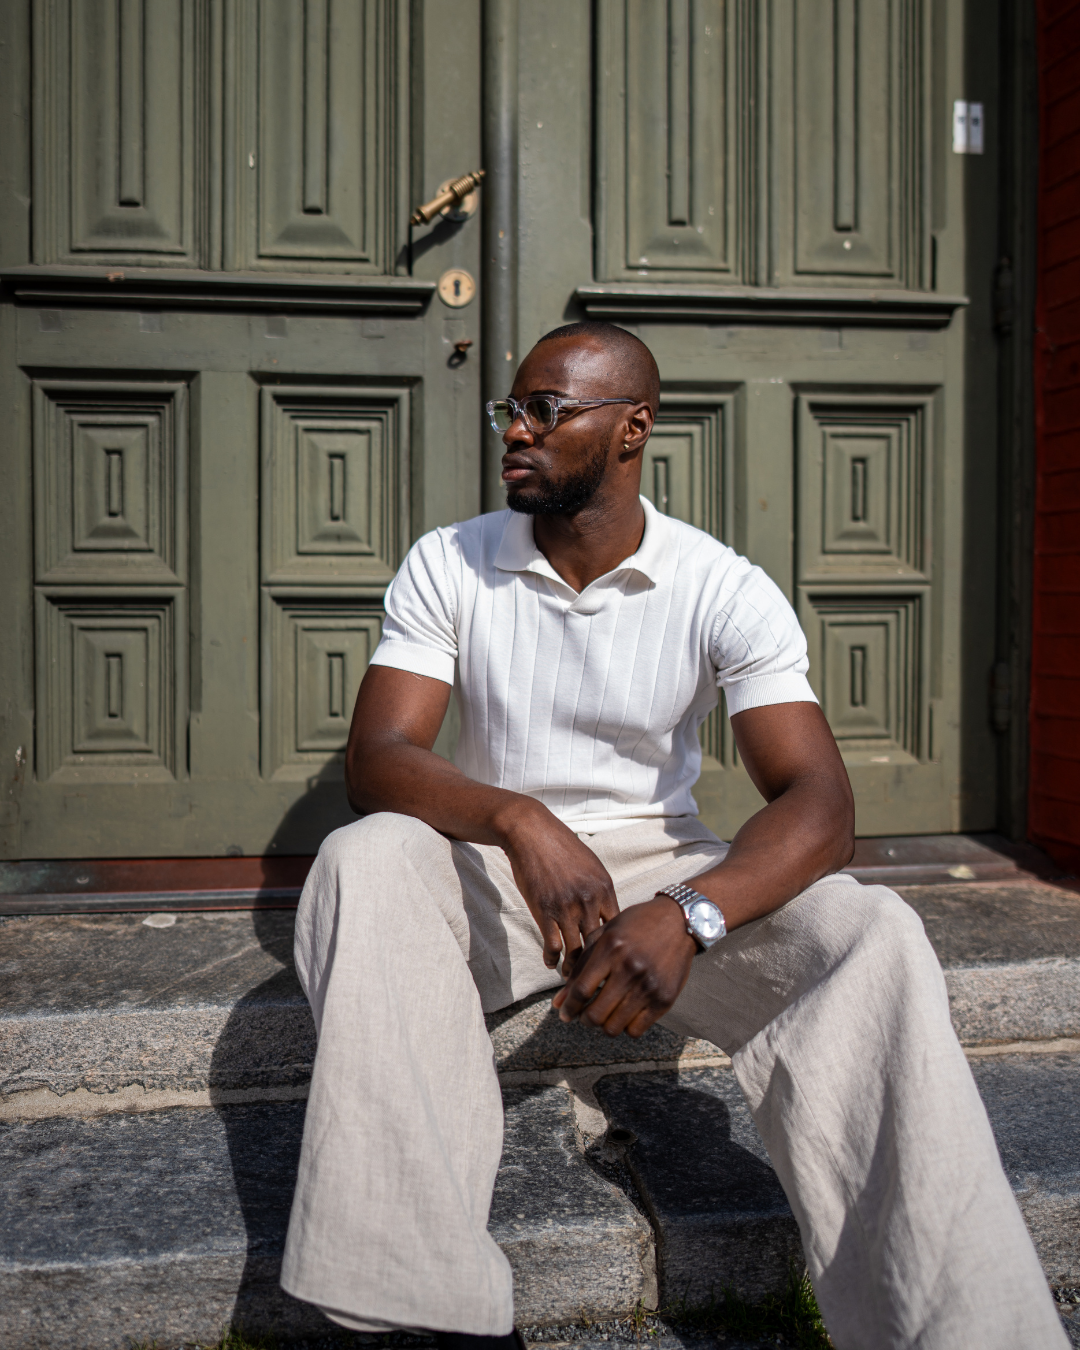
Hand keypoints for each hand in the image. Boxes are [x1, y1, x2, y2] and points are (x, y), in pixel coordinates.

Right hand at [500, 804, 619, 967]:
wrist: (531, 833)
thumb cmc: (561, 847)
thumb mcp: (591, 865)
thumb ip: (600, 890)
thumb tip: (608, 913)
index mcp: (605, 889)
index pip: (617, 929)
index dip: (615, 949)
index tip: (612, 961)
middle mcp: (590, 901)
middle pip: (600, 945)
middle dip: (598, 966)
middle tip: (596, 981)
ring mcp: (567, 908)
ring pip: (576, 951)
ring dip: (573, 969)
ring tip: (571, 979)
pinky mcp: (545, 911)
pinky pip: (553, 945)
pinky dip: (552, 959)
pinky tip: (551, 963)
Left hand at [551, 894, 696, 1036]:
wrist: (679, 921)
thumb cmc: (635, 925)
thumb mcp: (604, 936)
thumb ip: (580, 967)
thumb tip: (559, 1002)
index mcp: (611, 949)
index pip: (581, 990)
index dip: (569, 1007)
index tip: (564, 1014)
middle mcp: (630, 969)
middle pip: (595, 1014)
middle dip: (584, 1020)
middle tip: (585, 1015)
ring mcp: (649, 986)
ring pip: (614, 1027)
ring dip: (604, 1026)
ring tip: (605, 1014)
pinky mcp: (665, 999)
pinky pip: (636, 1030)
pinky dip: (625, 1028)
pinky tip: (624, 1015)